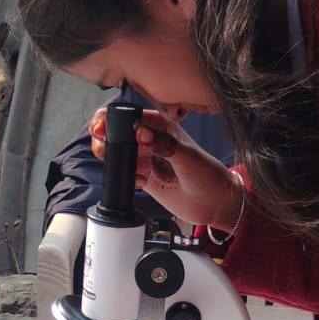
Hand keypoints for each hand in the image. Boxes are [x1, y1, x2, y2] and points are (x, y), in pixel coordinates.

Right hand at [91, 107, 241, 231]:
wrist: (215, 204)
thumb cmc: (208, 174)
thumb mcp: (188, 156)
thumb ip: (164, 144)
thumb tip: (141, 133)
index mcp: (161, 126)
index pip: (130, 115)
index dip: (112, 118)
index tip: (103, 127)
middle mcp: (150, 139)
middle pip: (117, 131)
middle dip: (104, 135)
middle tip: (103, 146)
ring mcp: (146, 158)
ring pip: (117, 151)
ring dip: (109, 155)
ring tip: (115, 163)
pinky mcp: (144, 177)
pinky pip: (125, 172)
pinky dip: (124, 176)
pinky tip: (140, 183)